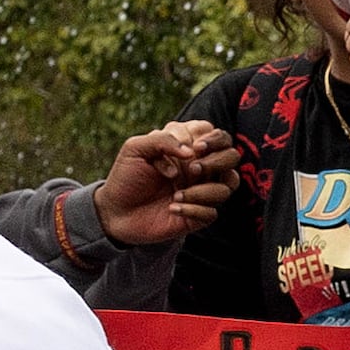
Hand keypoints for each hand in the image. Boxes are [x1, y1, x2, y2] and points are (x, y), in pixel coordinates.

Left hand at [97, 120, 236, 248]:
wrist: (117, 211)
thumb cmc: (127, 176)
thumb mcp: (135, 148)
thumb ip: (162, 140)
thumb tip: (190, 152)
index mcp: (187, 147)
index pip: (217, 135)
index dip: (213, 138)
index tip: (195, 147)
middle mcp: (200, 167)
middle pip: (232, 157)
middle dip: (216, 162)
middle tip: (191, 169)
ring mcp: (202, 190)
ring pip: (228, 185)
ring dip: (204, 190)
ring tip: (176, 194)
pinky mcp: (200, 214)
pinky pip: (213, 211)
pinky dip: (193, 209)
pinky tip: (172, 208)